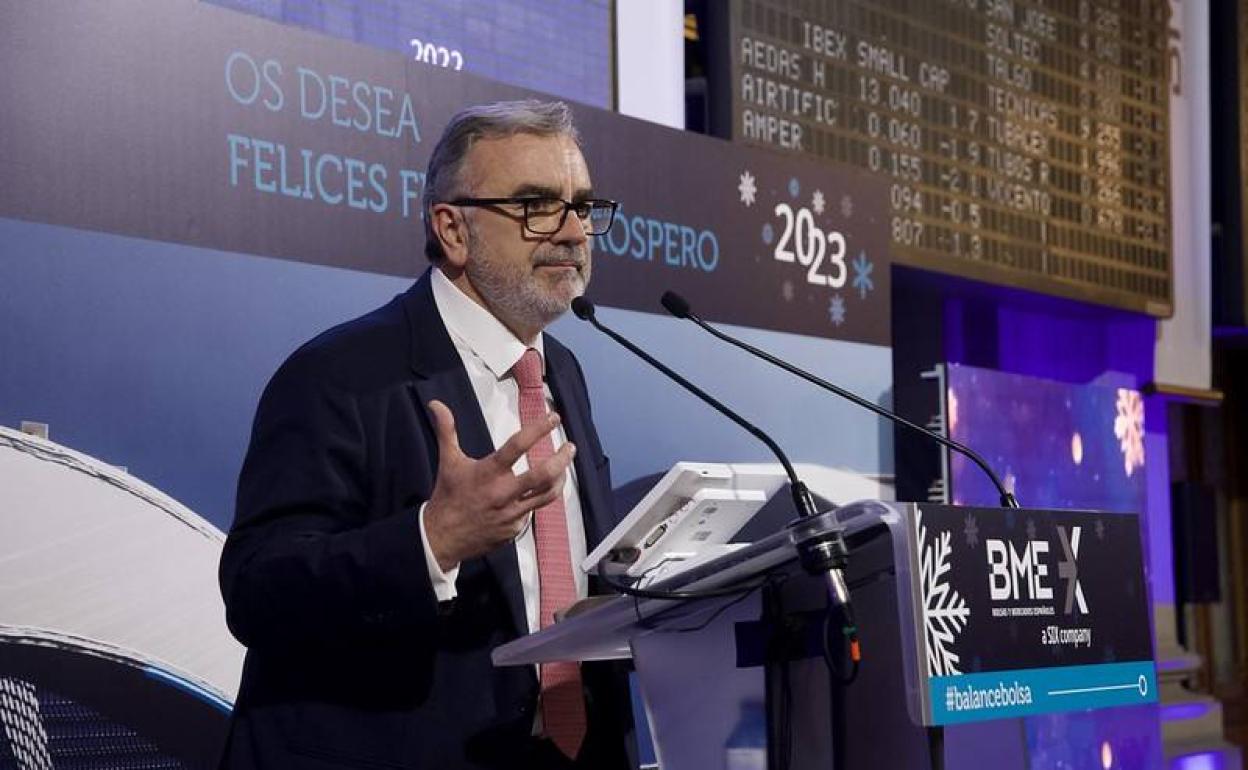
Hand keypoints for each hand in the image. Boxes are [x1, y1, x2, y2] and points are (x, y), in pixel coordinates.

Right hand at [422, 400, 574, 571]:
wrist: (441, 538)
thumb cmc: (447, 496)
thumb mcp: (448, 461)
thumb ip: (446, 431)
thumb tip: (436, 404)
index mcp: (489, 473)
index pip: (518, 445)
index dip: (539, 429)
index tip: (553, 418)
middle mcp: (504, 493)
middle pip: (543, 475)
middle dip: (562, 458)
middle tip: (570, 447)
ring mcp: (512, 514)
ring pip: (547, 495)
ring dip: (559, 479)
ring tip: (563, 467)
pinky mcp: (515, 529)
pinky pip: (533, 511)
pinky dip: (537, 499)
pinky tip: (537, 491)